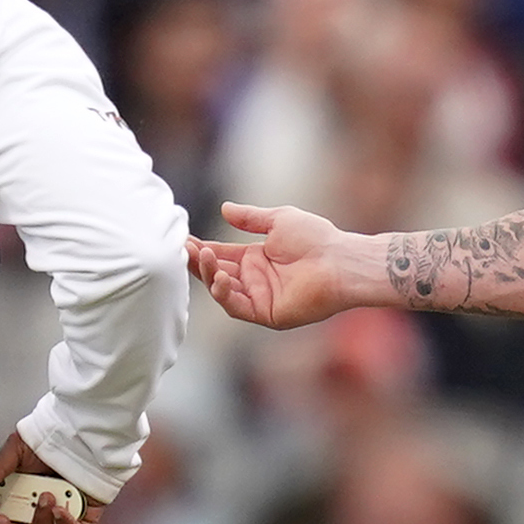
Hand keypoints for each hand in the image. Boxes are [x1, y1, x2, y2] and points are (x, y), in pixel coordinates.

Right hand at [0, 431, 100, 523]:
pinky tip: (62, 511)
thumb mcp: (18, 447)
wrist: (82, 434)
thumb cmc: (52, 440)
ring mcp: (61, 517)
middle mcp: (38, 511)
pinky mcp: (84, 519)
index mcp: (19, 499)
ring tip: (47, 497)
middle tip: (25, 506)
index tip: (0, 517)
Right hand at [189, 203, 356, 329]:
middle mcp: (255, 280)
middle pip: (217, 274)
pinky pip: (238, 307)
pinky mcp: (267, 314)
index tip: (184, 239)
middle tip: (184, 249)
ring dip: (210, 275)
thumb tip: (224, 209)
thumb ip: (250, 218)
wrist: (340, 261)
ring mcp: (260, 299)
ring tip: (202, 256)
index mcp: (256, 259)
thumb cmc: (316, 238)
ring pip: (223, 291)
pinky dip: (226, 294)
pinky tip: (221, 277)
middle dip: (200, 262)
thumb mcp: (278, 220)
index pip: (221, 255)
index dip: (202, 249)